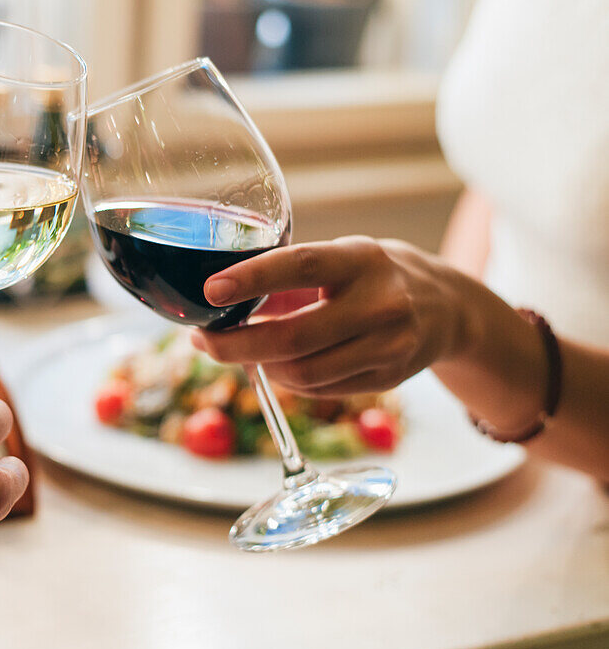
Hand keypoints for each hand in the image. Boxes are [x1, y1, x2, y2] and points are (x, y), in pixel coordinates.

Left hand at [193, 237, 467, 395]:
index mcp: (361, 260)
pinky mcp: (387, 379)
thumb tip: (218, 300)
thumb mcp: (338, 259)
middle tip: (202, 341)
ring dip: (259, 365)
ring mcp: (389, 346)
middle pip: (293, 338)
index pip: (301, 266)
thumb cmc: (370, 277)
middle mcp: (380, 304)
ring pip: (302, 374)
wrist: (446, 308)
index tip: (211, 289)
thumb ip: (287, 278)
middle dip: (235, 345)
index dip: (252, 278)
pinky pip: (318, 390)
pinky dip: (286, 380)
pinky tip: (275, 364)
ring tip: (237, 350)